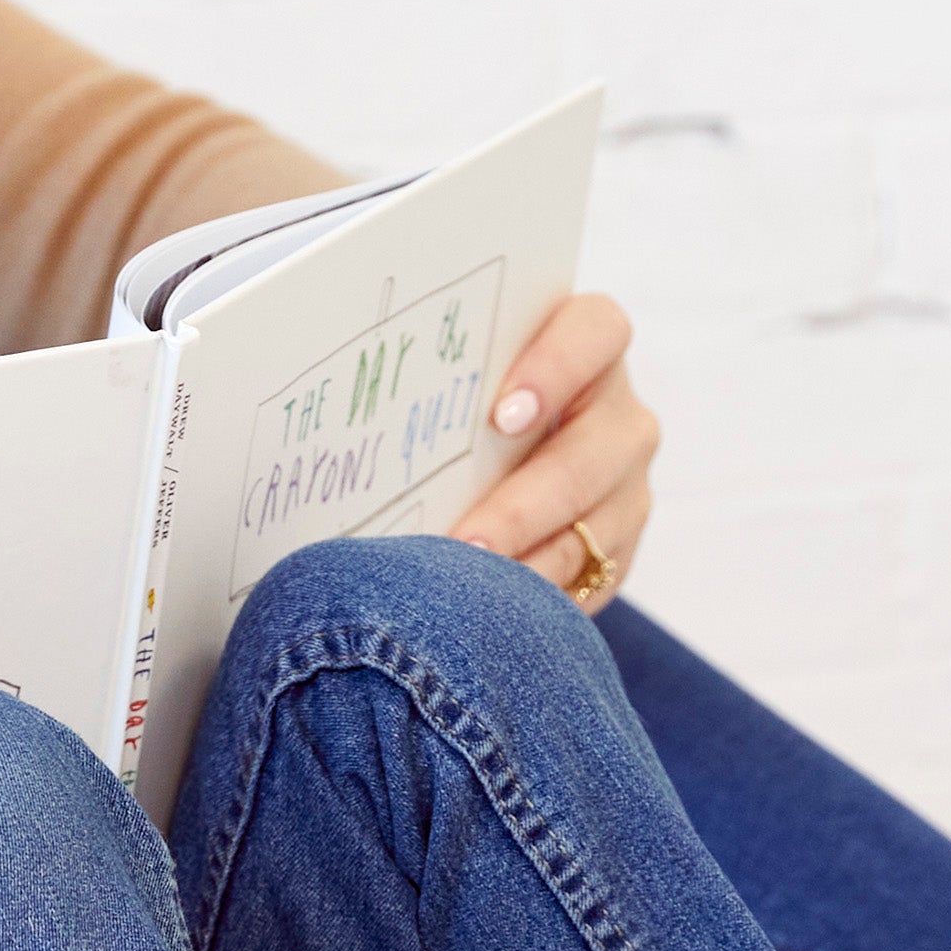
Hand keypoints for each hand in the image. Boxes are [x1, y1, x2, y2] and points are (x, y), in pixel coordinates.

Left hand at [449, 291, 657, 609]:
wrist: (489, 460)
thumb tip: (324, 404)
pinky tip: (492, 617)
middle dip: (525, 503)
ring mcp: (626, 482)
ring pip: (595, 526)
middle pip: (594, 452)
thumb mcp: (443, 383)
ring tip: (466, 595)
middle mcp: (617, 412)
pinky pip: (591, 578)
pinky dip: (542, 601)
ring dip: (529, 564)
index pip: (595, 332)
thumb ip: (418, 382)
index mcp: (585, 344)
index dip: (556, 367)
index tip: (501, 416)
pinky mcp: (620, 545)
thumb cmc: (449, 407)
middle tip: (465, 542)